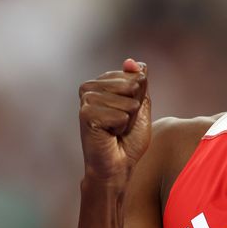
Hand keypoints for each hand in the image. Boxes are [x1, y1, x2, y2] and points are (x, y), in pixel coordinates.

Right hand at [78, 58, 151, 182]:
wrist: (116, 166)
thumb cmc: (128, 139)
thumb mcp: (140, 105)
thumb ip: (139, 82)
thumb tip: (132, 61)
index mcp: (102, 82)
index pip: (137, 76)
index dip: (139, 99)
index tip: (127, 114)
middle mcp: (90, 87)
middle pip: (133, 85)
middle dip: (134, 109)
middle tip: (121, 124)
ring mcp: (86, 100)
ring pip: (127, 102)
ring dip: (127, 121)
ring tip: (114, 130)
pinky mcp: (86, 114)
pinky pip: (120, 116)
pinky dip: (120, 129)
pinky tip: (108, 135)